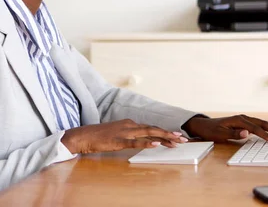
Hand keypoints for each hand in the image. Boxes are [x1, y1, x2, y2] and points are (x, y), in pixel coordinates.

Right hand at [61, 119, 187, 153]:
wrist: (84, 136)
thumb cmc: (100, 136)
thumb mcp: (118, 134)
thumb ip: (130, 136)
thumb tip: (143, 140)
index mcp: (130, 124)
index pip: (152, 127)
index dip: (165, 132)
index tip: (177, 136)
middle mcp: (130, 126)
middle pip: (154, 129)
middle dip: (170, 134)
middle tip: (183, 139)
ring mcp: (125, 132)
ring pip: (148, 133)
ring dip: (163, 136)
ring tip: (175, 141)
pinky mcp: (118, 141)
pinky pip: (134, 142)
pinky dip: (146, 142)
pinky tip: (155, 143)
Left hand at [182, 114, 267, 143]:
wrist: (203, 125)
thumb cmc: (211, 131)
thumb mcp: (219, 134)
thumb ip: (233, 134)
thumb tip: (246, 133)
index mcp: (238, 120)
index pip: (256, 129)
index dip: (266, 136)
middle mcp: (244, 118)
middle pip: (263, 124)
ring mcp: (245, 119)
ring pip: (264, 124)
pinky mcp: (246, 122)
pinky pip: (260, 123)